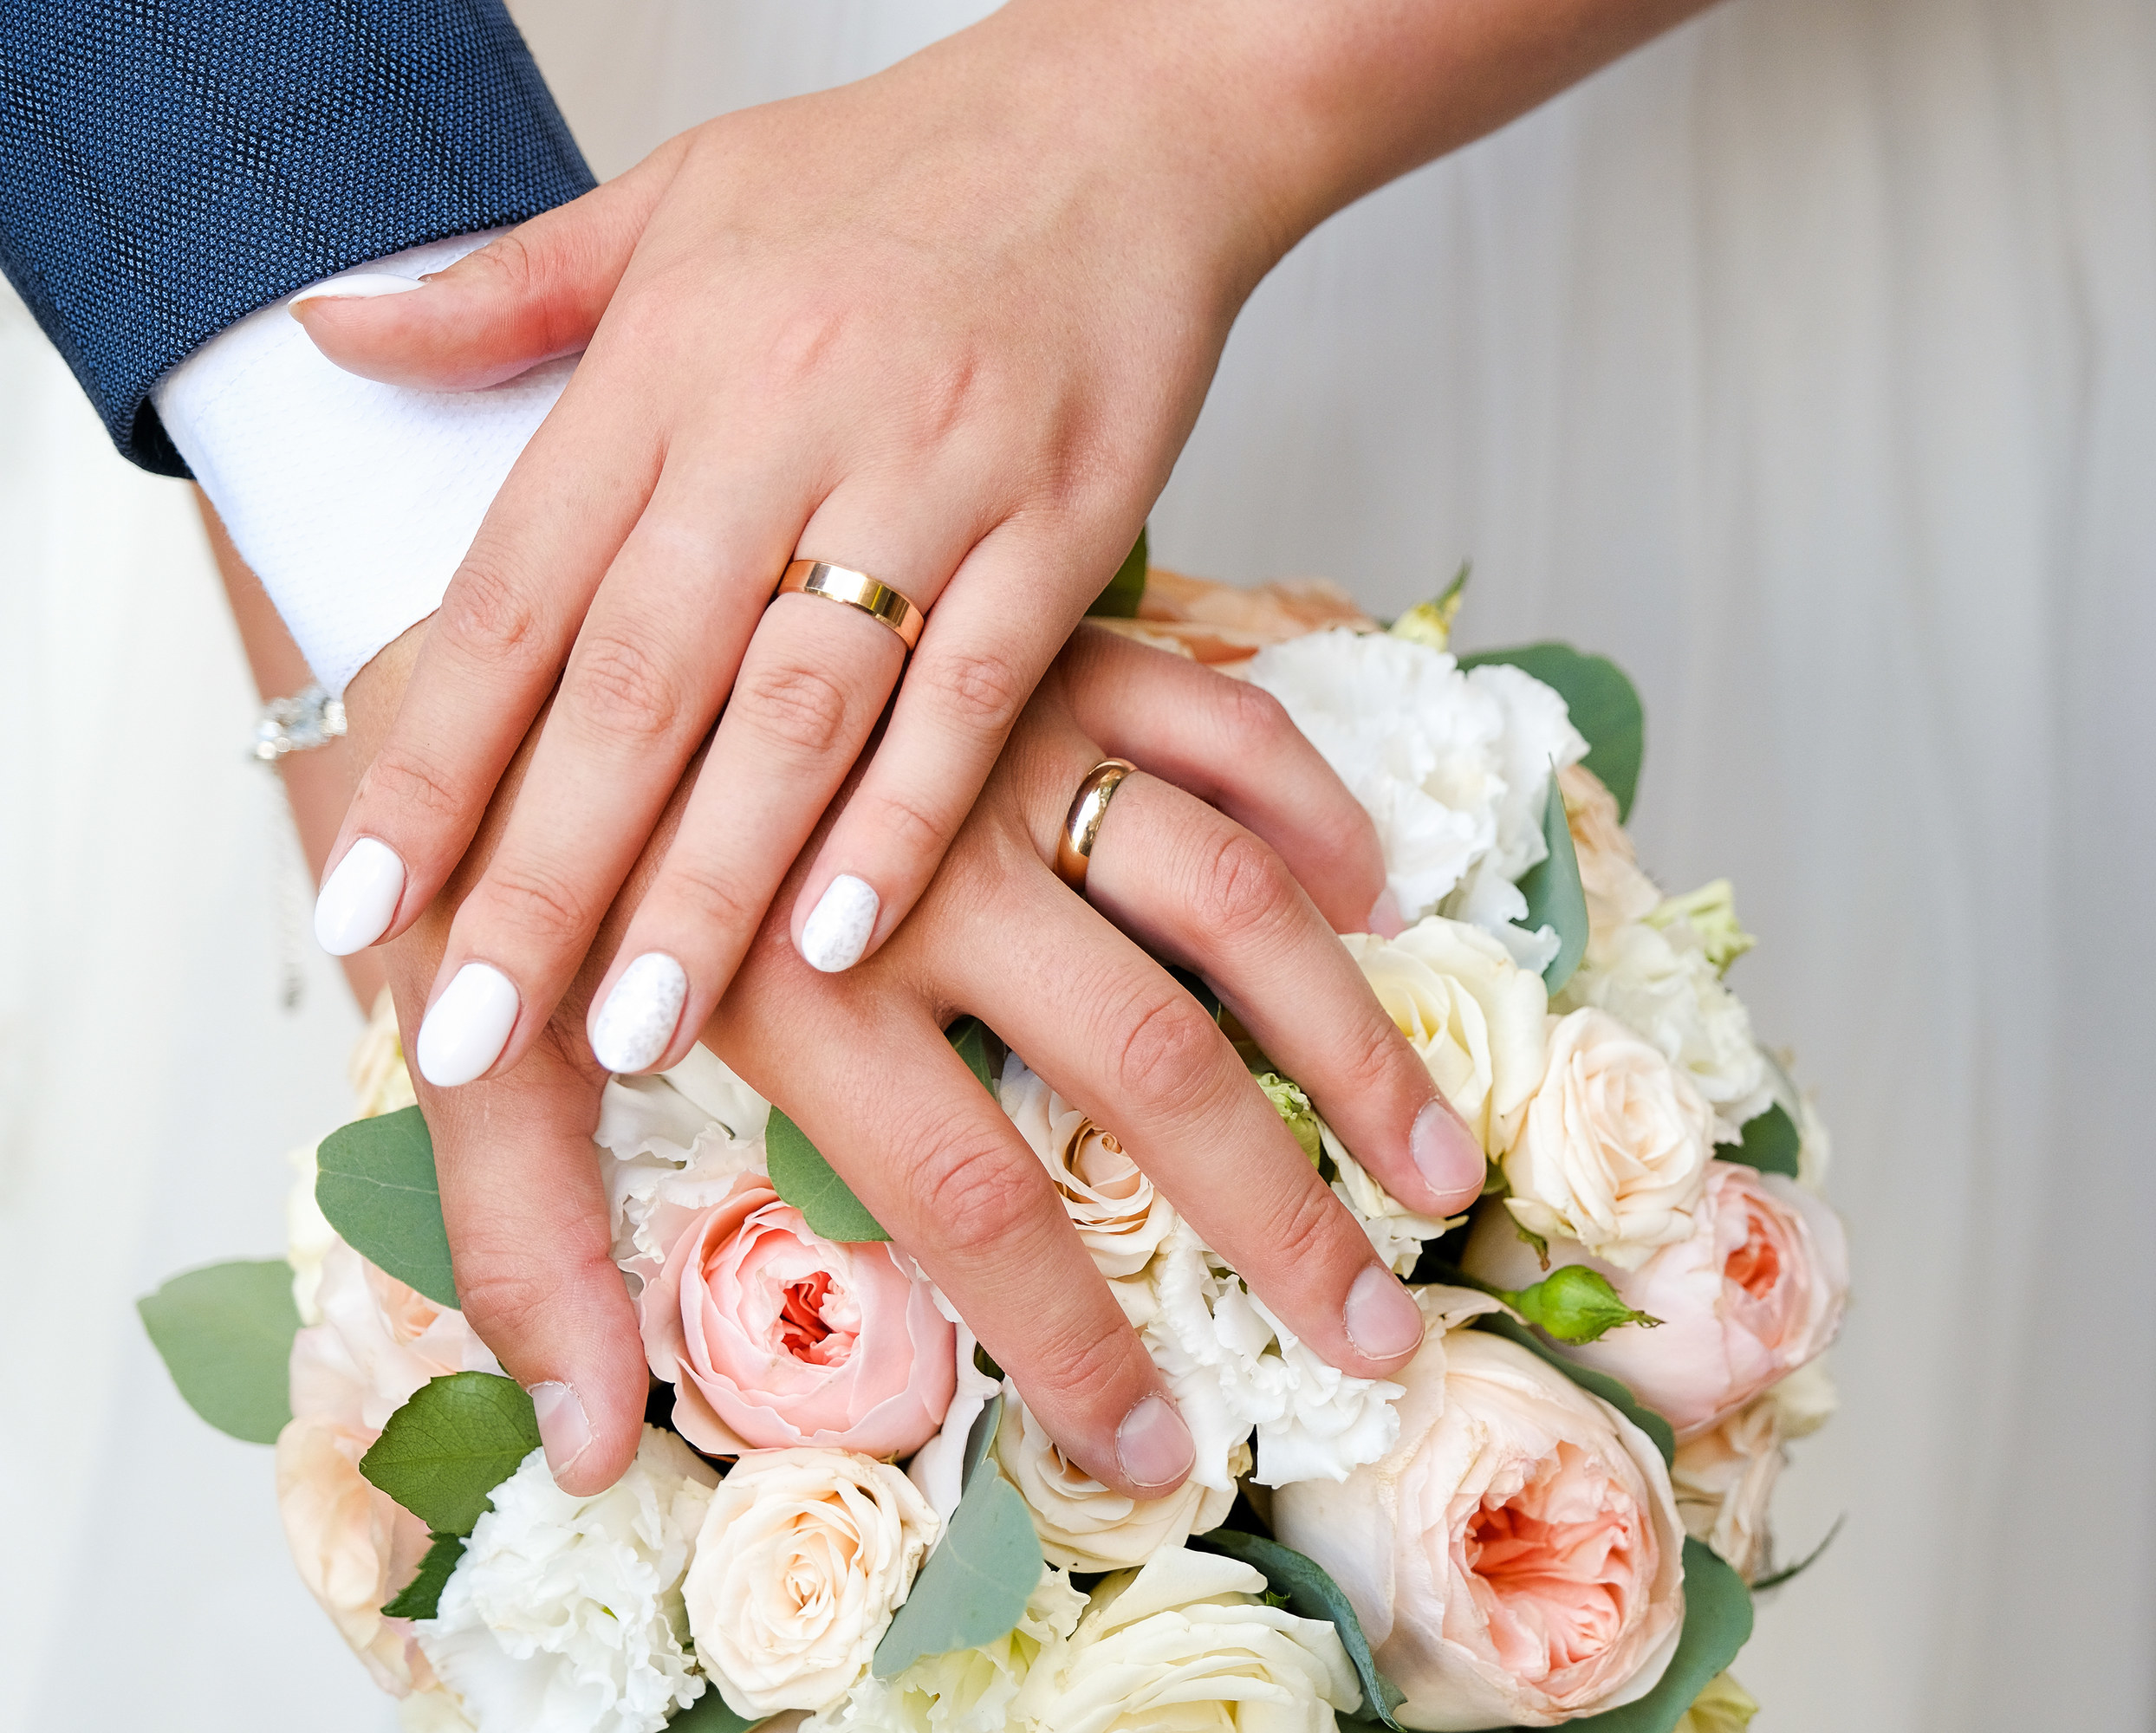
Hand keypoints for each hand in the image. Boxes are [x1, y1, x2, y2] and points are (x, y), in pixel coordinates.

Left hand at [298, 1, 1298, 1092]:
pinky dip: (908, 817)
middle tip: (472, 1031)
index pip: (519, 593)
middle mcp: (786, 422)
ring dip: (712, 882)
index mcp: (671, 359)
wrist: (1126, 115)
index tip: (366, 908)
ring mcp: (933, 475)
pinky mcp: (1066, 521)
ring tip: (639, 1029)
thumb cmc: (897, 171)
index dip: (438, 760)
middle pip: (640, 683)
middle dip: (548, 873)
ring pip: (799, 708)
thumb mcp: (677, 196)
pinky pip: (977, 691)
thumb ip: (506, 291)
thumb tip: (332, 333)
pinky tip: (844, 936)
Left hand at [349, 624, 1486, 1493]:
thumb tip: (580, 1443)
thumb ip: (514, 1241)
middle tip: (1374, 1331)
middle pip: (1152, 1058)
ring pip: (1229, 892)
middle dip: (1279, 1214)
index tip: (1152, 1445)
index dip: (1069, 1342)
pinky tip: (1372, 897)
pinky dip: (1312, 805)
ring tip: (1433, 1168)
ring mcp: (1000, 740)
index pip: (971, 1195)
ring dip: (1350, 1038)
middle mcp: (925, 860)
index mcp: (790, 974)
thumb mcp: (457, 1043)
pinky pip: (1219, 718)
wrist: (468, 580)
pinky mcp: (1036, 641)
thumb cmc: (479, 841)